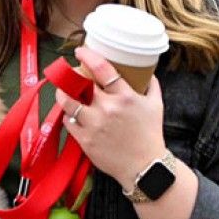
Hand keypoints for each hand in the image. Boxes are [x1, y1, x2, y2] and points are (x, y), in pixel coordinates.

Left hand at [54, 46, 166, 191]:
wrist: (145, 167)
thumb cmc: (150, 135)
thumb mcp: (156, 106)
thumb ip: (150, 86)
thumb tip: (147, 71)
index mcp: (124, 97)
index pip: (102, 69)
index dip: (88, 56)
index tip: (79, 51)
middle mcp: (107, 108)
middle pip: (80, 83)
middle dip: (72, 75)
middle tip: (70, 73)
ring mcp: (93, 124)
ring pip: (67, 102)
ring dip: (62, 94)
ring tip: (63, 90)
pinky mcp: (84, 139)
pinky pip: (68, 121)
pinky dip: (68, 115)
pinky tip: (72, 113)